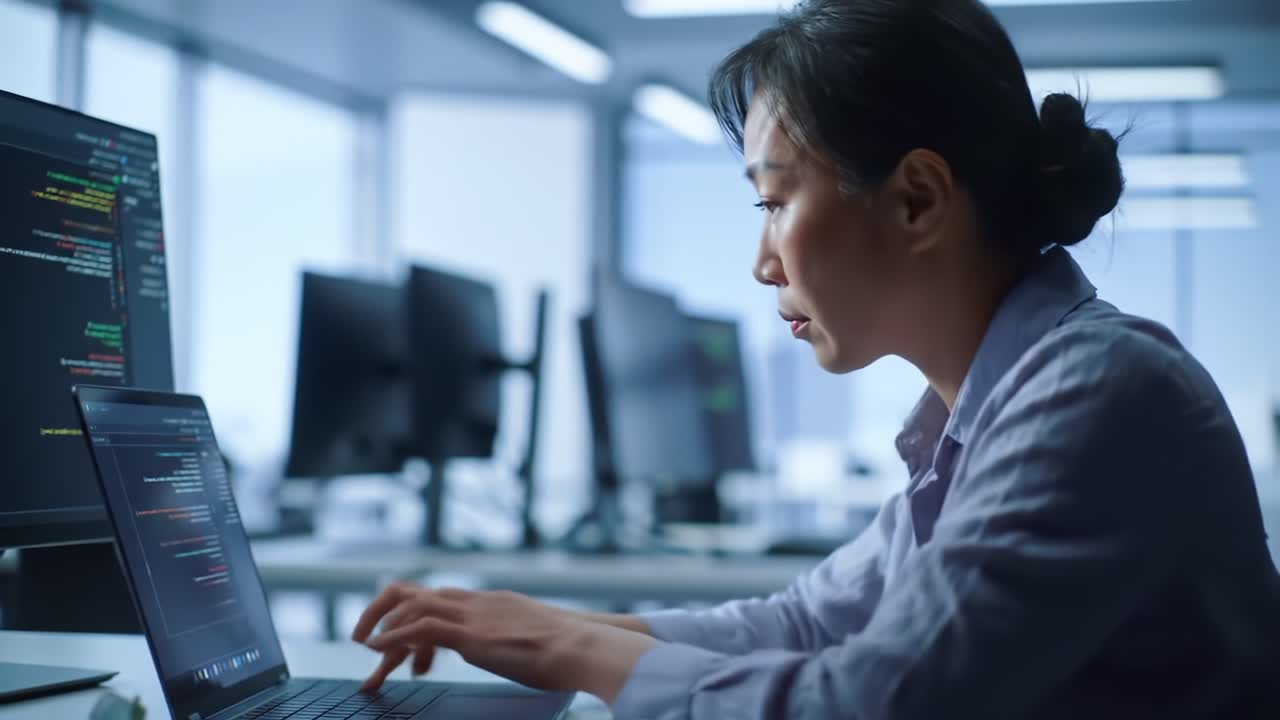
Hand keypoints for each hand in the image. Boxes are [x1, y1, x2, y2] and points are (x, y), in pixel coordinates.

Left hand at [352, 583, 654, 701]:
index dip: (412, 621)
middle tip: (362, 637)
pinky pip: (419, 627)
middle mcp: (476, 602)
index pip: (438, 600)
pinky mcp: (472, 635)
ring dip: (380, 628)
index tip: (403, 652)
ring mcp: (473, 616)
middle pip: (414, 591)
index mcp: (489, 602)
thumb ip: (510, 638)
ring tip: (365, 654)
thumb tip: (508, 650)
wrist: (585, 647)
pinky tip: (377, 651)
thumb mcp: (531, 638)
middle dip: (381, 610)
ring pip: (410, 606)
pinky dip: (392, 637)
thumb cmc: (568, 650)